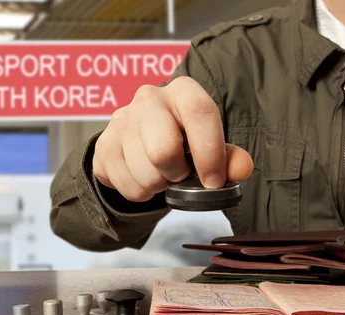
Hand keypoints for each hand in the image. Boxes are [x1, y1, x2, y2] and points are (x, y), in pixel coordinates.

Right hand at [93, 76, 253, 202]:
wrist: (142, 142)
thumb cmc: (185, 141)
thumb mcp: (212, 146)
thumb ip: (231, 158)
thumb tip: (242, 169)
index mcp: (183, 91)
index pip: (200, 113)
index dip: (209, 153)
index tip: (213, 181)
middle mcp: (149, 98)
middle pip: (163, 151)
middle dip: (177, 174)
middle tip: (181, 174)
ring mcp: (121, 120)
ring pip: (145, 174)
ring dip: (159, 186)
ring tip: (162, 175)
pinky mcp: (103, 145)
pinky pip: (126, 186)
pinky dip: (140, 193)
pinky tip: (144, 177)